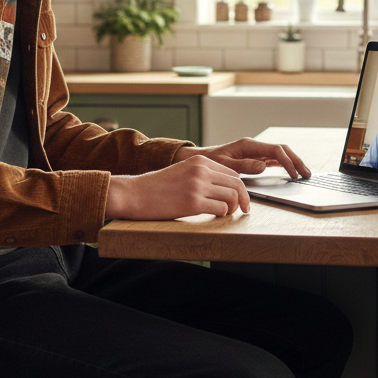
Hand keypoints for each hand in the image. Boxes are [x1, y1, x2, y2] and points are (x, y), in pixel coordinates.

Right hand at [105, 155, 250, 219]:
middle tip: (244, 210)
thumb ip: (201, 175)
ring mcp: (197, 186)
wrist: (133, 193)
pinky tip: (214, 217)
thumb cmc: (156, 187)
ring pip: (232, 196)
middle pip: (237, 184)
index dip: (239, 188)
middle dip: (244, 199)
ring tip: (226, 214)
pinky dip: (222, 215)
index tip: (240, 199)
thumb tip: (222, 189)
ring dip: (233, 208)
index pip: (232, 173)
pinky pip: (221, 209)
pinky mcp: (193, 203)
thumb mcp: (181, 172)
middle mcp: (201, 170)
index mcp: (200, 161)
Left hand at [172, 137, 310, 179]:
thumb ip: (244, 165)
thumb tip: (263, 166)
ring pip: (280, 154)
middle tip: (307, 174)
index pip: (275, 151)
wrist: (201, 160)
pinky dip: (284, 165)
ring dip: (292, 162)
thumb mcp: (225, 165)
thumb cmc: (210, 162)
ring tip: (303, 174)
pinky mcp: (254, 157)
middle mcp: (254, 146)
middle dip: (296, 161)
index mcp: (248, 145)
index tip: (294, 175)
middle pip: (282, 150)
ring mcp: (255, 151)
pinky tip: (291, 173)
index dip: (287, 162)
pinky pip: (273, 160)